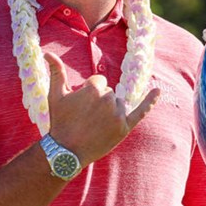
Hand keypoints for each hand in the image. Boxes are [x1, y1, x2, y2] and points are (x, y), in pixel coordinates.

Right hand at [44, 52, 159, 164]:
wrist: (66, 152)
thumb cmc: (59, 122)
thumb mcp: (55, 95)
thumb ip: (56, 72)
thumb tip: (47, 53)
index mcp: (93, 88)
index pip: (98, 82)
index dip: (88, 94)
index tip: (79, 107)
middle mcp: (108, 99)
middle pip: (109, 93)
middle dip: (99, 103)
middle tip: (85, 118)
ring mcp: (118, 114)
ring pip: (118, 103)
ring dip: (110, 110)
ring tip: (95, 125)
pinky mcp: (124, 128)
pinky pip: (140, 111)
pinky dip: (150, 101)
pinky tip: (158, 90)